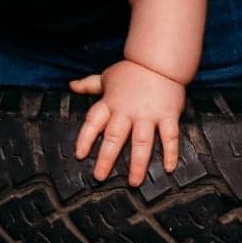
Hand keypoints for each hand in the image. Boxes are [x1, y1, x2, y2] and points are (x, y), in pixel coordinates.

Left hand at [73, 58, 184, 186]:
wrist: (160, 60)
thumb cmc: (132, 70)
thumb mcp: (107, 76)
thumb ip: (90, 85)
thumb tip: (71, 86)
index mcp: (111, 103)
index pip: (93, 122)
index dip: (85, 138)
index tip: (80, 155)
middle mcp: (127, 111)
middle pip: (115, 137)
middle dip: (106, 158)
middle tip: (100, 176)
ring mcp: (148, 114)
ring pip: (142, 142)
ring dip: (138, 163)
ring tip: (134, 182)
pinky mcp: (168, 115)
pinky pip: (169, 136)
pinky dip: (170, 152)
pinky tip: (169, 168)